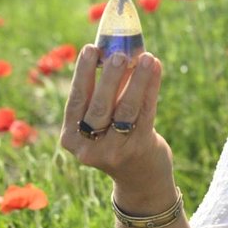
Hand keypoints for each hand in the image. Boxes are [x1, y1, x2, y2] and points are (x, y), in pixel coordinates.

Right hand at [59, 45, 173, 196]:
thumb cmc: (116, 139)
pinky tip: (155, 67)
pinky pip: (146, 112)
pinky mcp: (140, 148)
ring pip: (126, 109)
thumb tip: (115, 49)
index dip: (82, 74)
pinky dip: (151, 87)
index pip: (75, 102)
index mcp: (71, 138)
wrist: (140, 178)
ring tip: (145, 57)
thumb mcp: (100, 122)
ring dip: (137, 80)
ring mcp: (115, 150)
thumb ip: (103, 93)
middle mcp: (89, 148)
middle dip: (109, 77)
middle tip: (118, 53)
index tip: (90, 49)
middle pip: (99, 107)